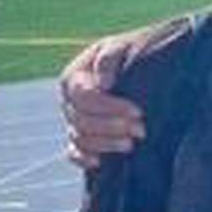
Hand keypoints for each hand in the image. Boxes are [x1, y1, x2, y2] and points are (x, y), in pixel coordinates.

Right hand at [61, 36, 144, 170]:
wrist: (141, 71)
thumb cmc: (131, 56)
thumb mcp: (123, 49)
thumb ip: (109, 60)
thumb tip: (103, 84)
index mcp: (74, 77)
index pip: (83, 96)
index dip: (109, 107)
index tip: (137, 112)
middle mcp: (69, 101)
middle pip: (81, 120)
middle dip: (111, 127)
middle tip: (141, 130)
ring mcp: (74, 122)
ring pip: (79, 139)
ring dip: (105, 144)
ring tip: (131, 144)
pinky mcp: (82, 139)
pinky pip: (74, 153)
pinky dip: (83, 159)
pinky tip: (100, 163)